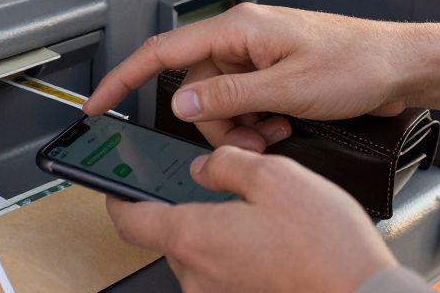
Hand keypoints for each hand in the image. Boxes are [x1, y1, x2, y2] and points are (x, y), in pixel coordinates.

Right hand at [84, 3, 418, 150]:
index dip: (124, 78)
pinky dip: (256, 122)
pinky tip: (283, 125)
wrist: (400, 66)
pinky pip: (244, 103)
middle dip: (213, 122)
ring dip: (239, 126)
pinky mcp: (273, 72)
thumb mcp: (288, 89)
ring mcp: (258, 55)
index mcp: (238, 28)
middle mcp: (242, 37)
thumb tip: (181, 103)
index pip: (163, 51)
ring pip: (219, 101)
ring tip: (276, 130)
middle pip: (194, 88)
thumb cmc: (357, 62)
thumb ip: (229, 97)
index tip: (99, 102)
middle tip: (247, 138)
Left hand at [107, 145, 397, 291]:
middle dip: (186, 208)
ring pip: (200, 255)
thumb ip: (228, 164)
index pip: (130, 220)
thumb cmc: (326, 247)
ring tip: (262, 215)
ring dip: (217, 232)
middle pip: (169, 235)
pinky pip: (226, 273)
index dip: (117, 197)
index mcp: (194, 237)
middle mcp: (199, 275)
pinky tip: (273, 240)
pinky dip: (238, 253)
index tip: (113, 184)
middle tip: (218, 187)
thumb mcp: (275, 176)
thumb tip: (207, 165)